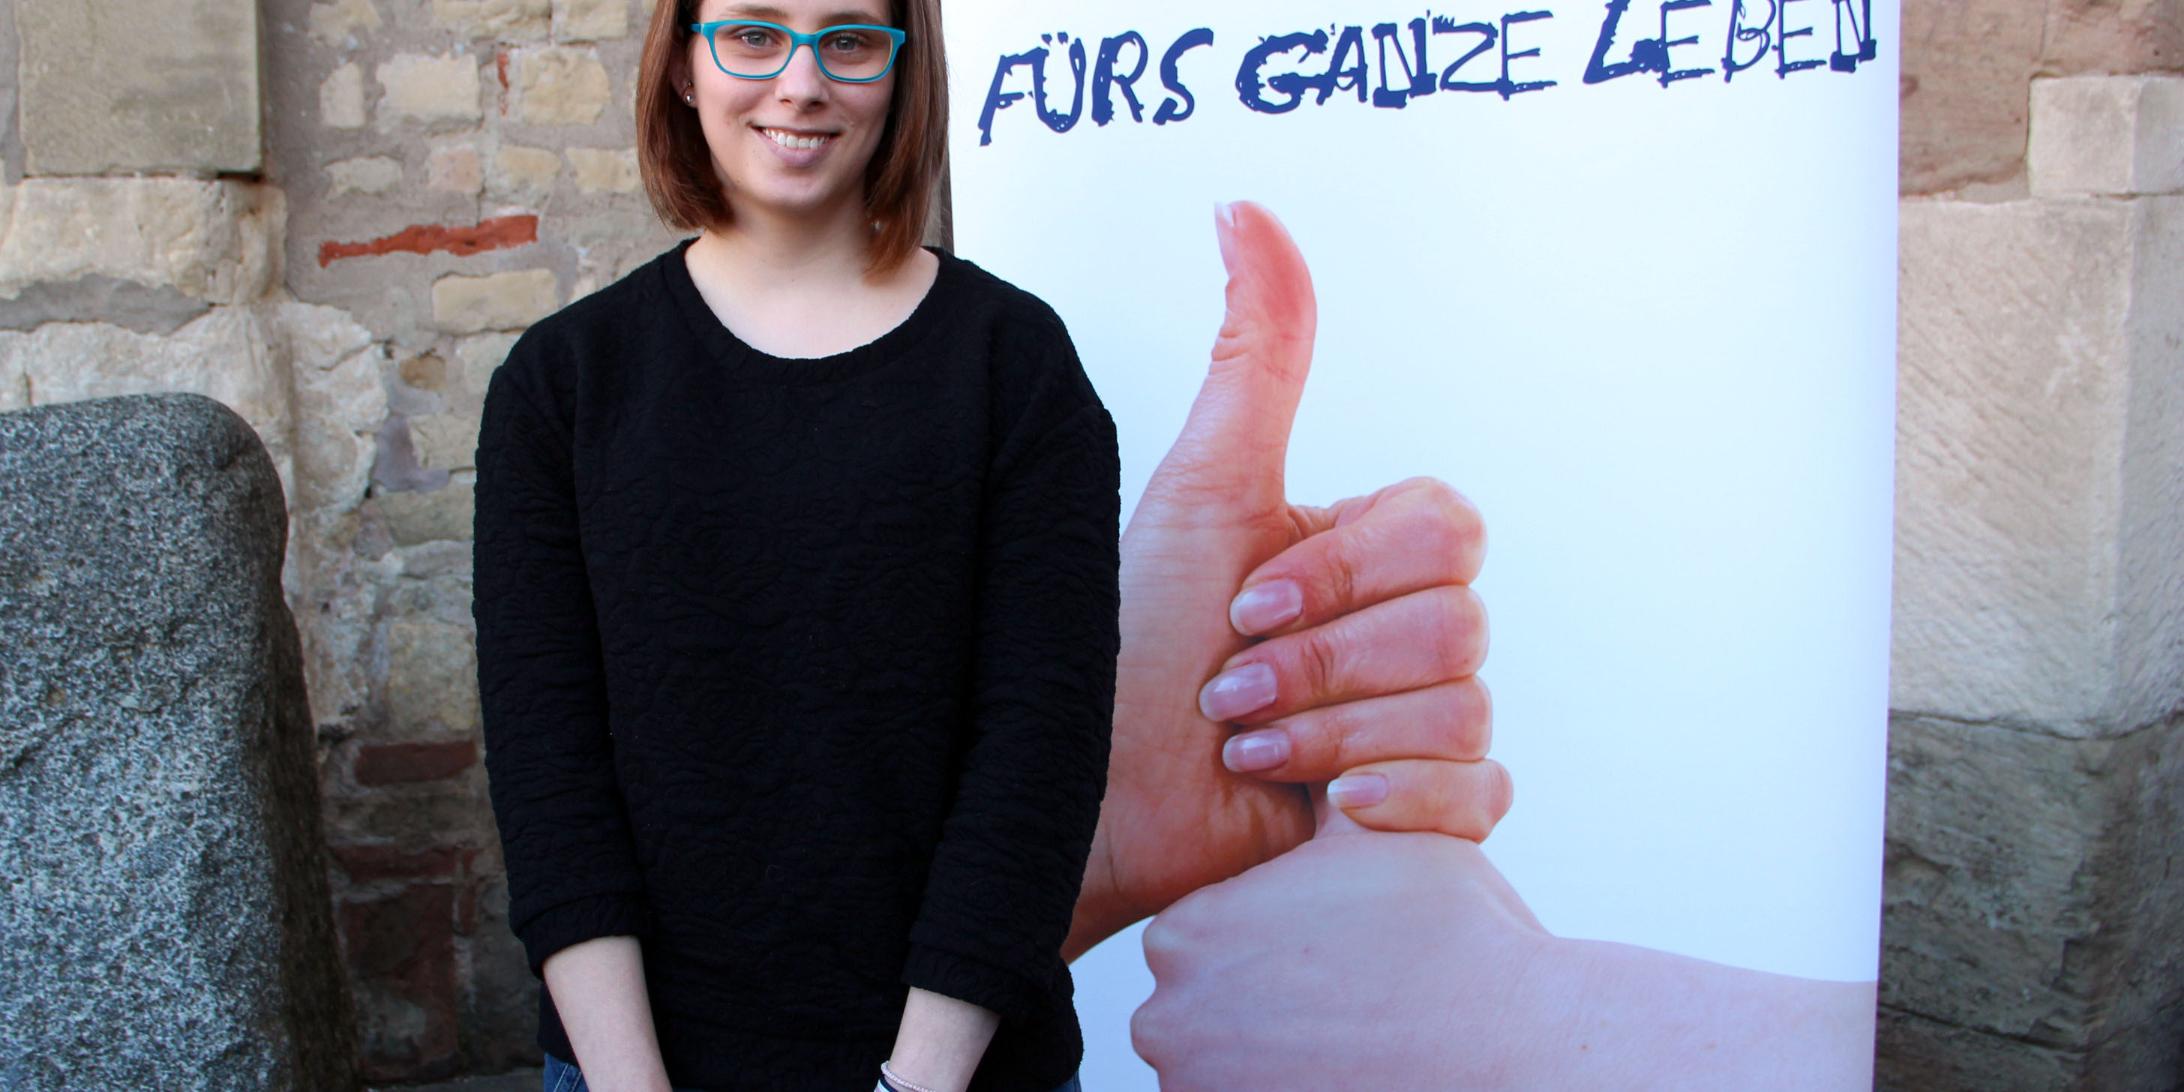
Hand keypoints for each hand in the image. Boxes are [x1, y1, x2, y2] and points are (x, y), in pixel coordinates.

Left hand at [1068, 203, 1508, 955]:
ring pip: (1462, 707)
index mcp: (1364, 550)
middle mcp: (1399, 628)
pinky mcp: (1423, 812)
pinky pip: (1480, 794)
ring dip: (1328, 735)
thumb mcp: (1198, 491)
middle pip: (1458, 623)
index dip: (1348, 572)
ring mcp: (1417, 720)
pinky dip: (1396, 799)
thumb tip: (1244, 207)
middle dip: (1321, 664)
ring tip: (1246, 748)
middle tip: (1228, 690)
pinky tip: (1321, 808)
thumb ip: (1254, 355)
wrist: (1086, 806)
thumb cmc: (1124, 646)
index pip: (1449, 527)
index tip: (1246, 603)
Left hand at [1134, 832, 1876, 1089]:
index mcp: (1189, 930)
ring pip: (1215, 1059)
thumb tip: (1302, 731)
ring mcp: (1192, 1082)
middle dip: (1260, 995)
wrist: (1511, 1049)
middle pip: (1200, 1001)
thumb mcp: (1377, 833)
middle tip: (1340, 988)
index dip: (1268, 931)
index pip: (1203, 931)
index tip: (1326, 939)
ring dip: (1267, 1049)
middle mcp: (1167, 1013)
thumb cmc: (1449, 936)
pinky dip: (1280, 1085)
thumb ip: (1323, 780)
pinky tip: (1345, 1066)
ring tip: (1348, 1028)